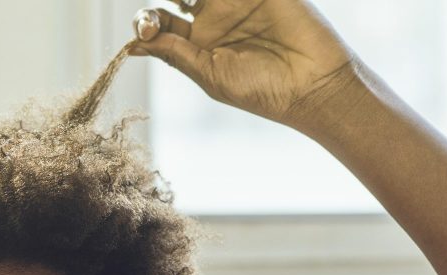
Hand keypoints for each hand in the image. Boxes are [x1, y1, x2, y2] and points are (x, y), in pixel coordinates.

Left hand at [128, 0, 357, 131]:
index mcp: (195, 41)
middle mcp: (212, 15)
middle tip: (156, 11)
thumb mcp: (211, 75)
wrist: (312, 84)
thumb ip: (175, 54)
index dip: (145, 20)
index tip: (147, 26)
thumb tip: (134, 43)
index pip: (158, 19)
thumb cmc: (262, 90)